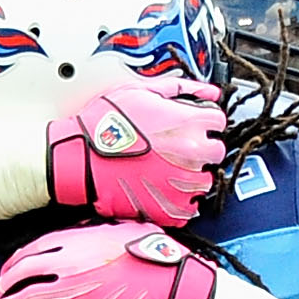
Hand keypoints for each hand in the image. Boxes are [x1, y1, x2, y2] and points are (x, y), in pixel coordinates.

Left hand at [0, 222, 219, 298]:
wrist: (174, 285)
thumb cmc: (152, 255)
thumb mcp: (117, 230)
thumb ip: (89, 234)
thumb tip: (74, 236)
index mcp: (74, 240)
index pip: (28, 252)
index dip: (12, 266)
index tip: (7, 274)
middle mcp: (67, 265)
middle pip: (19, 276)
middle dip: (1, 289)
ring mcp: (73, 296)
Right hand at [47, 77, 224, 225]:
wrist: (79, 158)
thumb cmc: (104, 125)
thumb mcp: (140, 91)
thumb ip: (180, 89)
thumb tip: (209, 92)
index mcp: (186, 122)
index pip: (219, 121)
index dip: (205, 122)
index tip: (193, 126)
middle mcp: (189, 153)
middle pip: (216, 153)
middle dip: (203, 149)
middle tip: (180, 149)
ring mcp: (180, 183)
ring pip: (204, 182)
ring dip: (192, 177)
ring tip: (168, 171)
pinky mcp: (167, 208)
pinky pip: (188, 210)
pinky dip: (180, 203)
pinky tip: (163, 191)